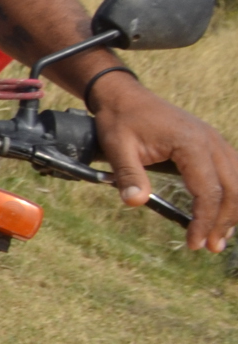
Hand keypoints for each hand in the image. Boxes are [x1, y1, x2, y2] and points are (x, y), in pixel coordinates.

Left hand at [91, 80, 237, 252]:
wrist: (124, 96)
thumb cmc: (121, 120)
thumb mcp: (117, 147)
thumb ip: (129, 175)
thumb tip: (135, 202)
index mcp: (191, 143)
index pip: (208, 191)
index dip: (204, 221)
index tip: (194, 244)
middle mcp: (211, 141)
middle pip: (232, 190)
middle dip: (224, 222)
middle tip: (210, 247)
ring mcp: (215, 141)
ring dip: (232, 210)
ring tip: (219, 237)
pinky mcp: (213, 144)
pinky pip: (234, 172)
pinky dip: (232, 194)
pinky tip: (224, 212)